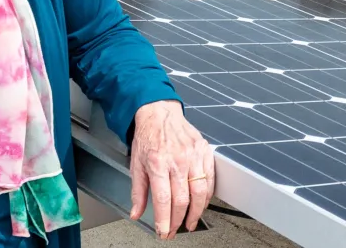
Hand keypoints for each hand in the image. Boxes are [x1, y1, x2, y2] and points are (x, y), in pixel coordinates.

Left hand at [128, 100, 213, 238]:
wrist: (160, 113)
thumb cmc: (147, 137)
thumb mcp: (136, 163)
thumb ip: (137, 191)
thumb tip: (136, 213)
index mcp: (157, 163)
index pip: (163, 199)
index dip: (164, 220)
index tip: (163, 232)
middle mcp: (177, 160)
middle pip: (182, 200)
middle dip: (178, 221)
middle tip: (175, 230)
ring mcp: (193, 156)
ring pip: (200, 193)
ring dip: (196, 213)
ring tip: (189, 223)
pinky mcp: (205, 152)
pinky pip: (210, 180)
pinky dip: (207, 196)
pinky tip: (201, 204)